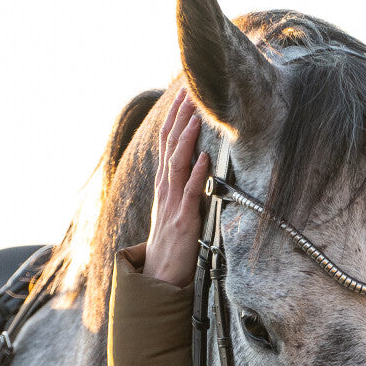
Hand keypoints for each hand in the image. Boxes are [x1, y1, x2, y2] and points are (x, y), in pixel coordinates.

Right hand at [142, 87, 210, 286]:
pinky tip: (205, 158)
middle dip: (179, 116)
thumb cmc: (173, 242)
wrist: (160, 275)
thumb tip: (200, 162)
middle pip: (169, 145)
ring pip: (177, 163)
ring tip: (195, 115)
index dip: (174, 117)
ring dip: (187, 138)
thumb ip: (185, 185)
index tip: (182, 92)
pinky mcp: (182, 220)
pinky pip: (189, 193)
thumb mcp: (177, 207)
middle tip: (187, 90)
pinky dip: (197, 174)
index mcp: (164, 183)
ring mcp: (172, 203)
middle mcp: (165, 188)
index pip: (167, 142)